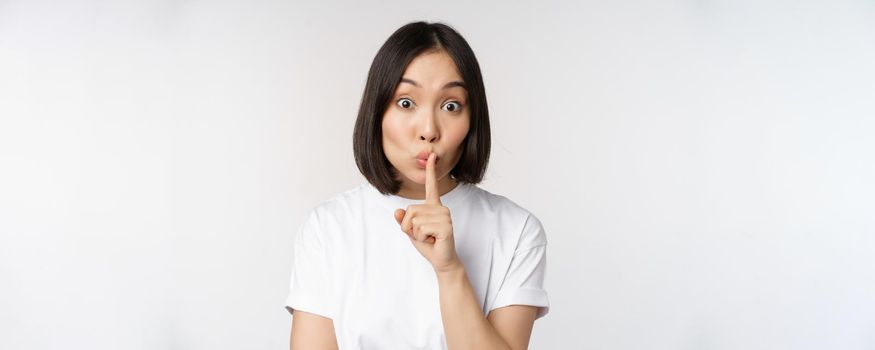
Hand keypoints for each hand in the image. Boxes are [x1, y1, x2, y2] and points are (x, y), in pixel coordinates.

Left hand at [394, 152, 460, 271]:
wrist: (442, 260)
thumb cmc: (428, 244)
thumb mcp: (411, 231)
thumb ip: (404, 221)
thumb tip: (397, 211)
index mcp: (434, 206)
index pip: (431, 186)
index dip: (431, 171)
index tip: (432, 156)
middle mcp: (440, 208)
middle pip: (410, 210)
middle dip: (410, 227)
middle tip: (424, 235)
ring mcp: (444, 216)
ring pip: (414, 221)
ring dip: (416, 234)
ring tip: (429, 238)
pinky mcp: (445, 226)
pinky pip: (420, 229)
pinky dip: (421, 238)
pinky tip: (433, 240)